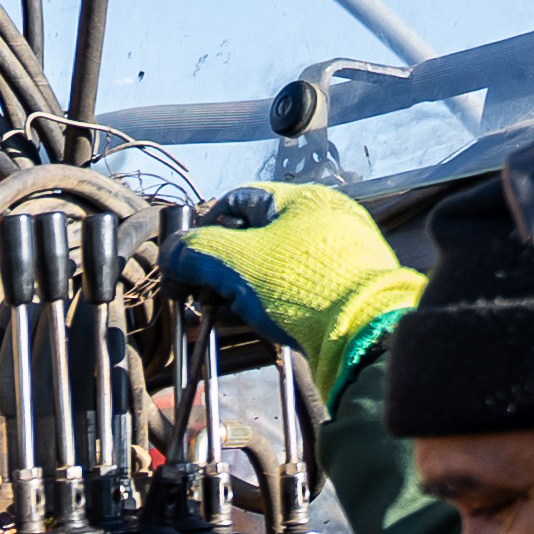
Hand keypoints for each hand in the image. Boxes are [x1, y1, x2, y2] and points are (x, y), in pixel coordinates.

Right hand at [162, 184, 420, 404]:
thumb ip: (194, 251)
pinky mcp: (341, 291)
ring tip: (213, 314)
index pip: (236, 201)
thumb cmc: (302, 286)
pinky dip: (263, 304)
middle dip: (216, 267)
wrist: (363, 333)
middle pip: (252, 237)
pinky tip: (244, 323)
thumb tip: (171, 253)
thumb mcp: (234, 261)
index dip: (202, 228)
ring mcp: (335, 257)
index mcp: (302, 200)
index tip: (185, 259)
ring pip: (269, 268)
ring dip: (235, 290)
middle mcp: (323, 221)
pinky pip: (291, 291)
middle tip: (195, 293)